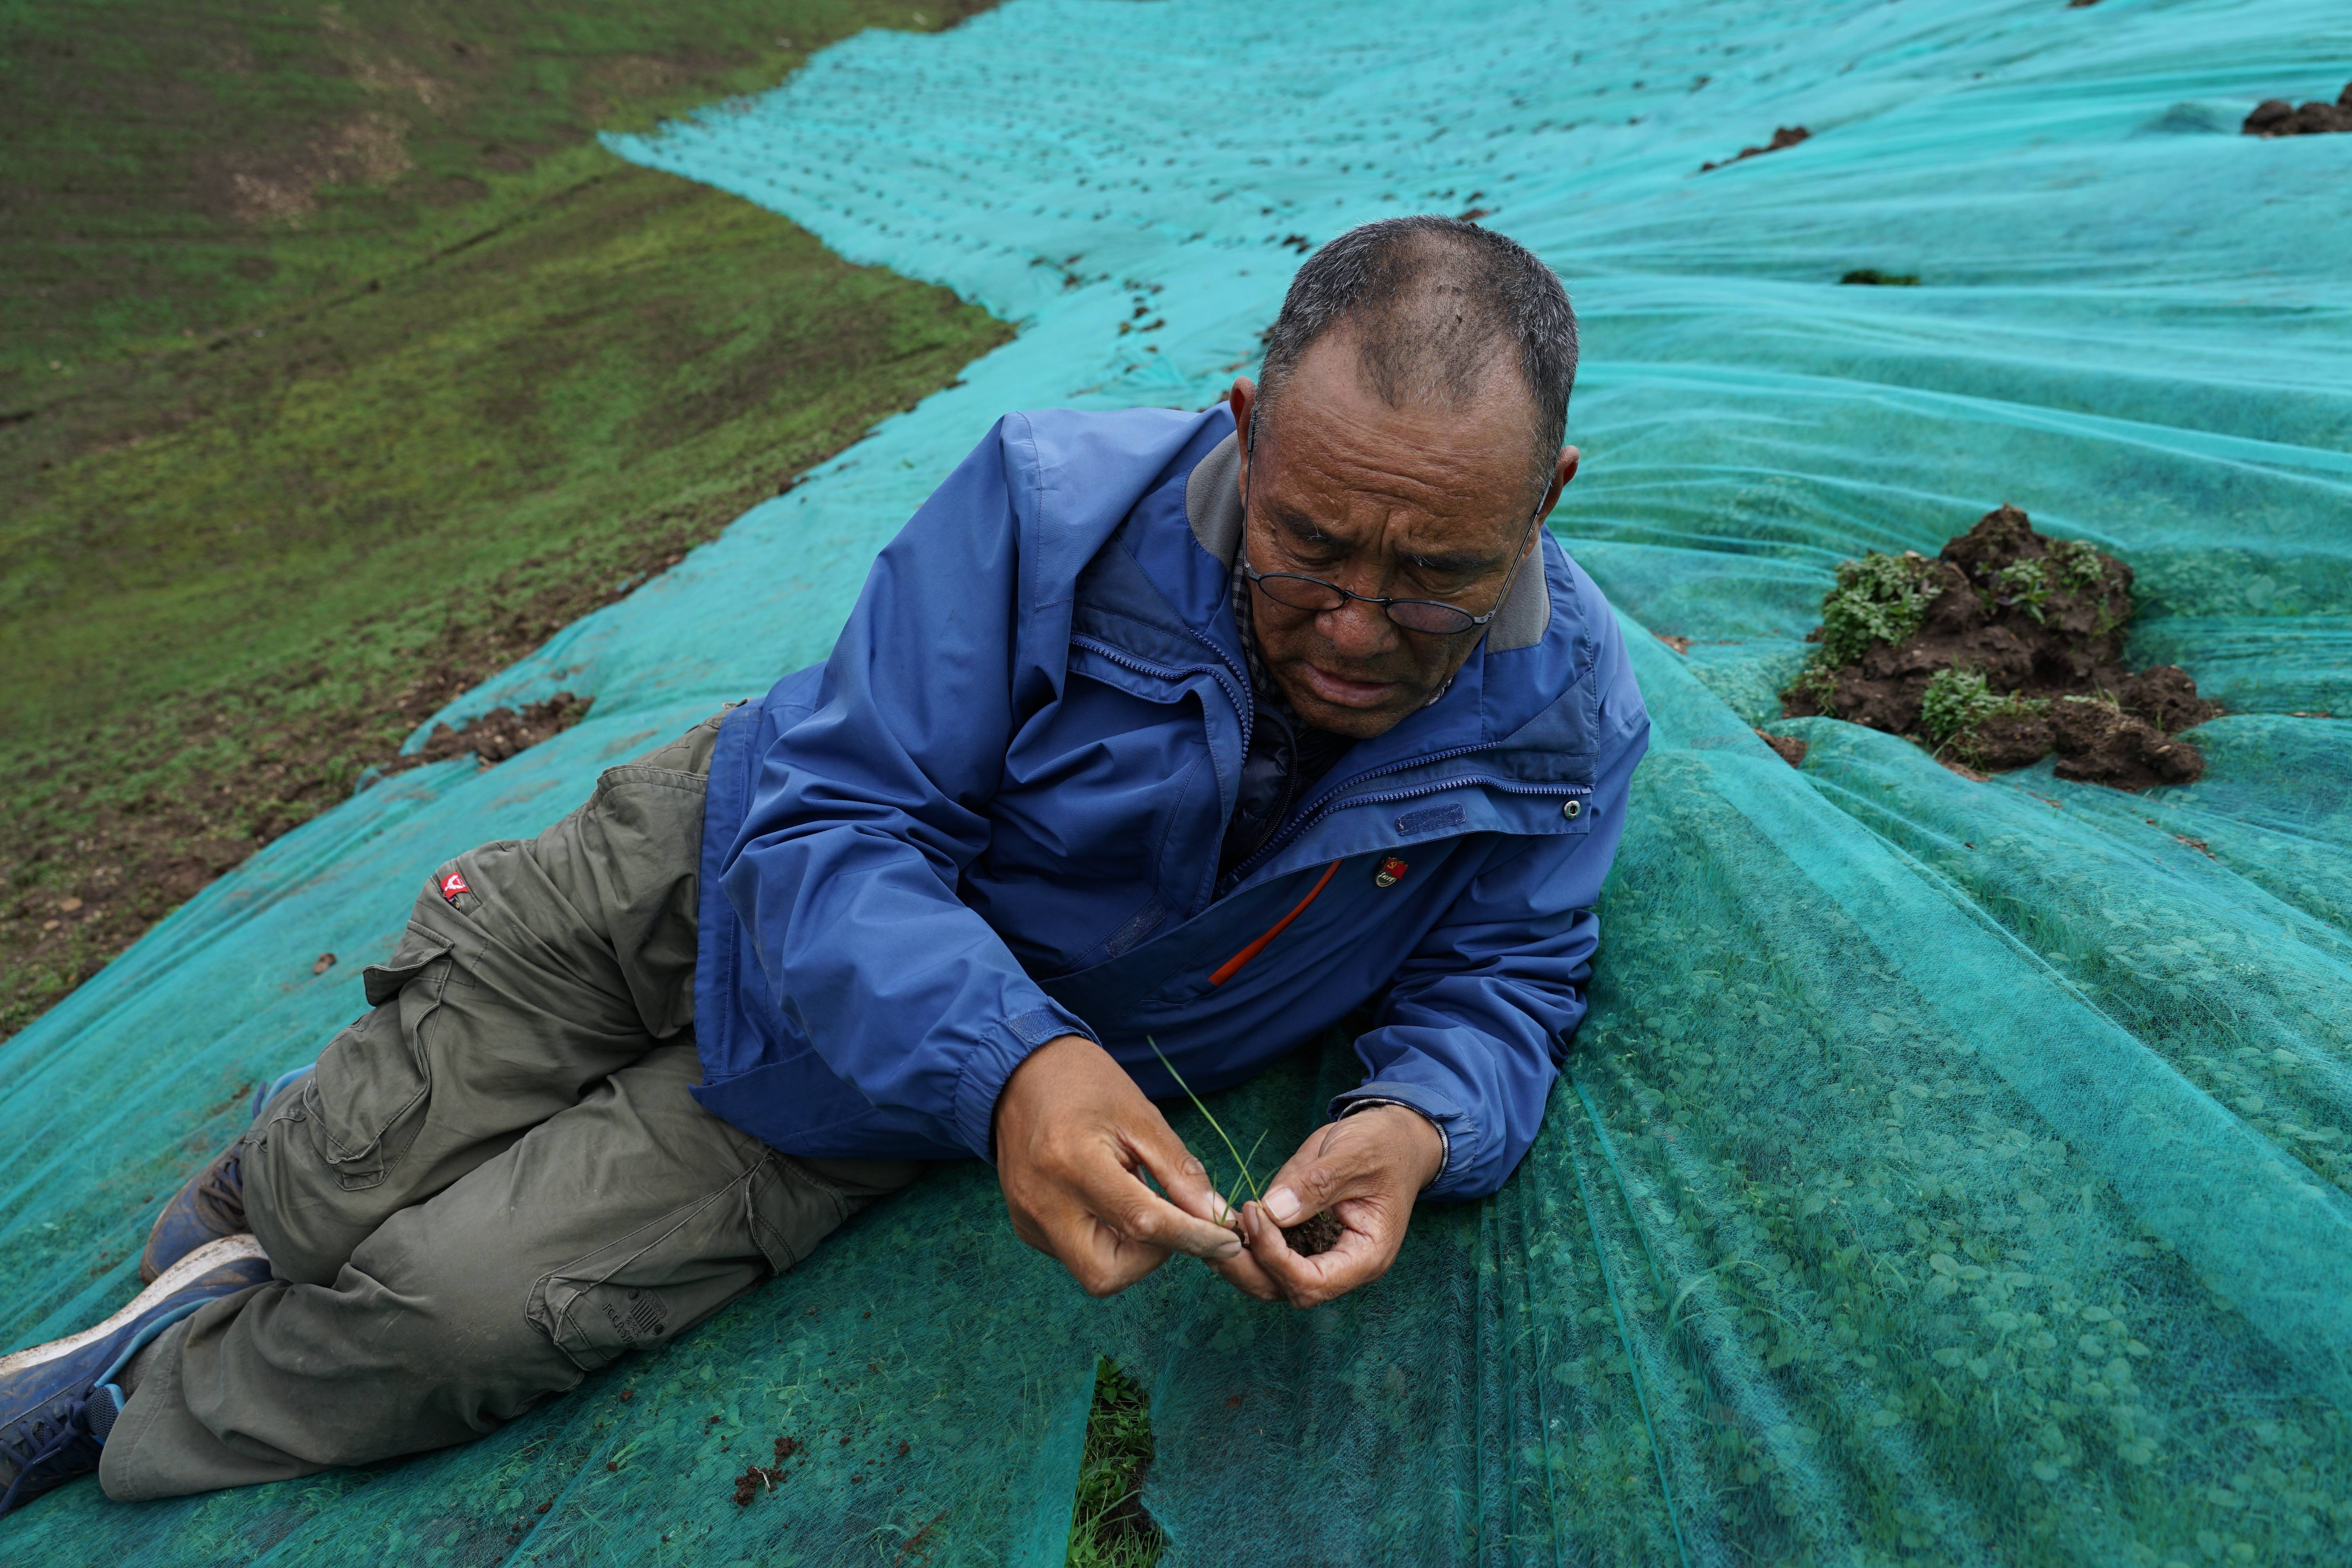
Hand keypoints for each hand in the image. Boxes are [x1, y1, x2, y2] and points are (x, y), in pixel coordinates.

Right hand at [993, 1034, 1242, 1296]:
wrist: (1020, 1073)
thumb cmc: (1087, 1085)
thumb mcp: (1142, 1117)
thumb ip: (1179, 1172)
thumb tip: (1218, 1218)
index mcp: (1074, 1164)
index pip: (1144, 1224)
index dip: (1194, 1238)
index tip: (1228, 1241)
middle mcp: (1043, 1201)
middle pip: (1107, 1274)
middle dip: (1150, 1259)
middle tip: (1167, 1218)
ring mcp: (1028, 1218)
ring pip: (1091, 1271)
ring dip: (1128, 1251)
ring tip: (1133, 1198)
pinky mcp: (1025, 1226)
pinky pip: (1074, 1254)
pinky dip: (1104, 1239)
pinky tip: (1107, 1199)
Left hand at [1213, 1104, 1443, 1308]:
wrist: (1394, 1140)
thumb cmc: (1383, 1145)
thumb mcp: (1354, 1154)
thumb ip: (1317, 1184)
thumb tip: (1273, 1210)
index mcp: (1367, 1256)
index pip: (1313, 1282)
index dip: (1275, 1257)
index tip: (1252, 1214)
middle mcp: (1344, 1268)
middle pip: (1285, 1290)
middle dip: (1246, 1268)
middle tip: (1213, 1232)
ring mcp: (1323, 1259)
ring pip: (1272, 1282)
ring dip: (1239, 1261)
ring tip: (1212, 1227)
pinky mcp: (1306, 1244)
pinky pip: (1271, 1259)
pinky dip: (1245, 1246)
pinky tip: (1225, 1223)